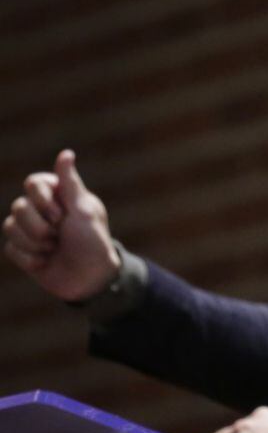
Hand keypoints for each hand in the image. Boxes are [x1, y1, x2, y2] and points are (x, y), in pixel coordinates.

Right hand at [3, 150, 119, 300]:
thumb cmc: (93, 242)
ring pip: (9, 227)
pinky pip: (10, 248)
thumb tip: (66, 153)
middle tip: (60, 236)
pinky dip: (29, 258)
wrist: (90, 279)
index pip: (33, 183)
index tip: (62, 215)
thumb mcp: (84, 211)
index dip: (42, 200)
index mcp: (60, 196)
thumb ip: (71, 183)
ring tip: (54, 249)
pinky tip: (46, 262)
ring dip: (35, 243)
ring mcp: (31, 230)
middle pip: (18, 206)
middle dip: (39, 226)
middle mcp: (43, 210)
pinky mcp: (23, 251)